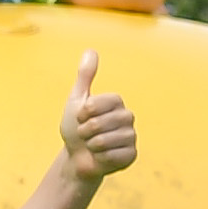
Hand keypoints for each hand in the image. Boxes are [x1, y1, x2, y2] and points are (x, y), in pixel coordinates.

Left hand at [54, 49, 134, 182]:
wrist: (76, 158)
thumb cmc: (76, 129)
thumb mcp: (77, 100)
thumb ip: (85, 76)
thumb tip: (91, 50)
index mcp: (116, 102)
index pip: (100, 102)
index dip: (84, 112)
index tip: (80, 117)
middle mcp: (127, 117)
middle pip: (102, 122)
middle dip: (86, 131)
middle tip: (85, 134)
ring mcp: (131, 137)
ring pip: (106, 141)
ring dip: (92, 146)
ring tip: (92, 146)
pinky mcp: (131, 156)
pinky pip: (113, 156)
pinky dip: (101, 159)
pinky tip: (101, 158)